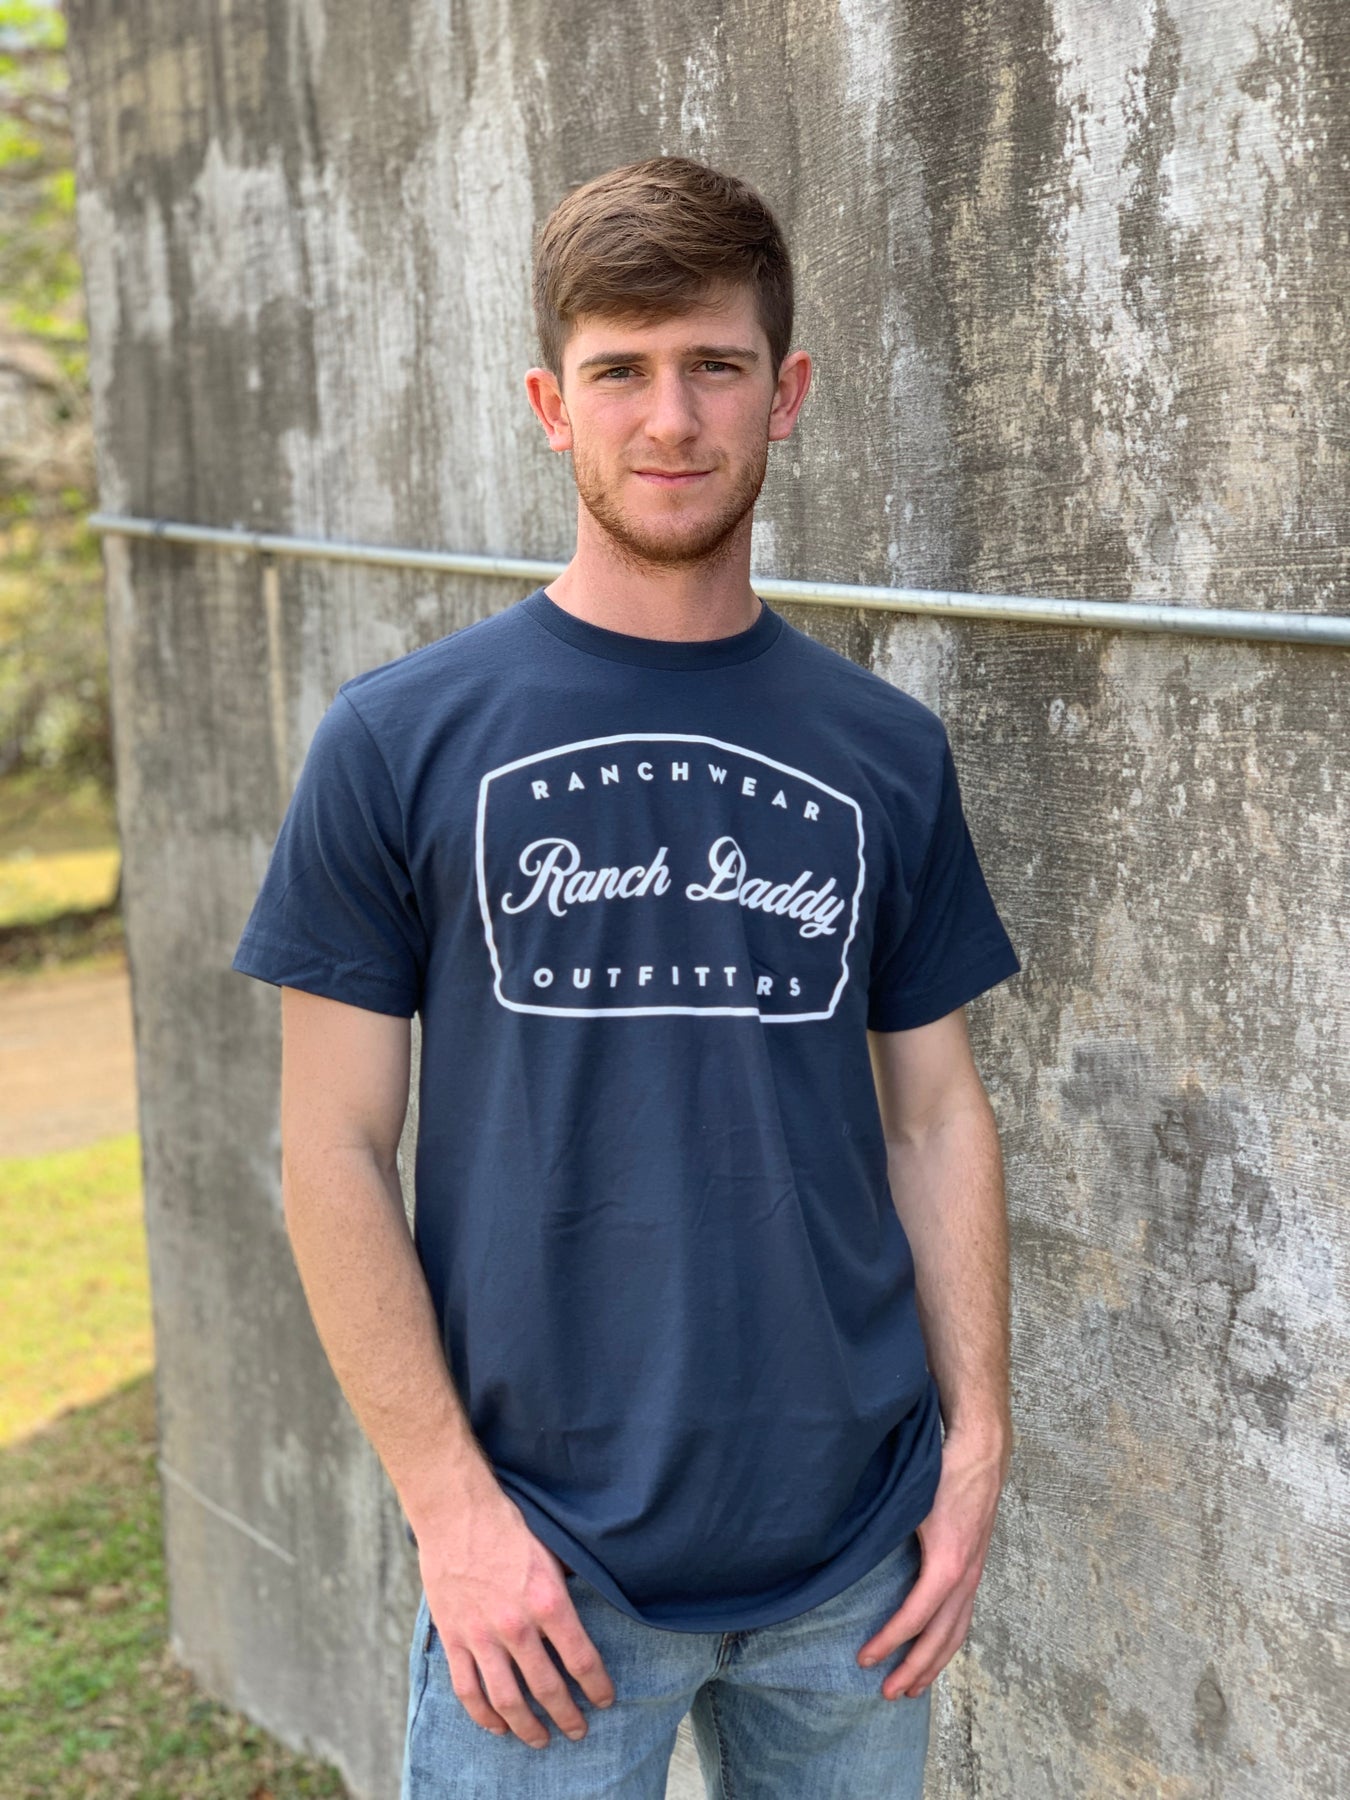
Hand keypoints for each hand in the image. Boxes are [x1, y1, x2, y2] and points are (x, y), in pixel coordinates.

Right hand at [418, 1487, 615, 1748]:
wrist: (456, 1512)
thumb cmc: (509, 1527)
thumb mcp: (552, 1554)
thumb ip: (566, 1590)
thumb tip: (584, 1613)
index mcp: (548, 1601)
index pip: (582, 1659)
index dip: (597, 1686)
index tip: (605, 1700)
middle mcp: (517, 1625)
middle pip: (547, 1688)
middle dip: (567, 1715)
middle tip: (578, 1730)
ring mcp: (481, 1635)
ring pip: (507, 1700)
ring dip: (527, 1727)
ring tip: (540, 1739)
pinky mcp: (454, 1638)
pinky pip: (468, 1690)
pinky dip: (483, 1715)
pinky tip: (497, 1726)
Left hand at [855, 1425, 1009, 1698]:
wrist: (981, 1452)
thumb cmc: (940, 1472)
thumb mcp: (908, 1500)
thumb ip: (883, 1528)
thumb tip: (842, 1545)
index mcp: (946, 1564)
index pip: (915, 1617)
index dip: (888, 1641)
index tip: (863, 1658)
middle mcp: (965, 1576)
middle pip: (941, 1638)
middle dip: (913, 1669)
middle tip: (886, 1693)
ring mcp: (973, 1574)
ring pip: (956, 1633)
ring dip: (933, 1664)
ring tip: (911, 1688)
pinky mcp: (973, 1568)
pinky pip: (962, 1617)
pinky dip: (947, 1642)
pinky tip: (933, 1652)